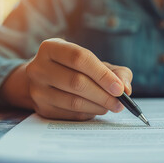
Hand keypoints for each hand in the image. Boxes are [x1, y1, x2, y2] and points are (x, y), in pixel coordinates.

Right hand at [1, 38, 132, 120]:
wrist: (44, 81)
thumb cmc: (75, 69)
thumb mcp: (94, 62)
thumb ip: (116, 72)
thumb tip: (126, 88)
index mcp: (51, 47)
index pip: (79, 58)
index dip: (102, 74)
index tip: (120, 88)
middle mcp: (38, 68)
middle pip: (76, 82)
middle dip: (103, 94)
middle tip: (120, 103)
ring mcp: (37, 90)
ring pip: (73, 101)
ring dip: (98, 106)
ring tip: (112, 106)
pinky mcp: (41, 109)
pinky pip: (70, 115)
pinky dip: (88, 114)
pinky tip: (97, 109)